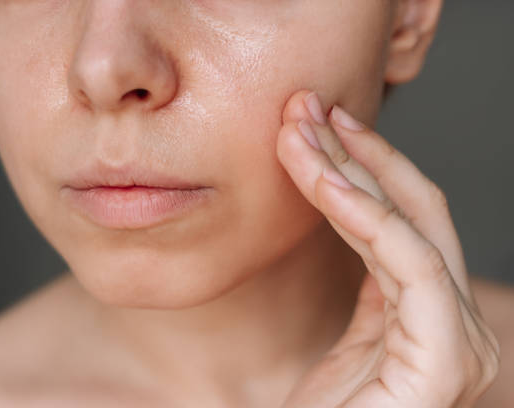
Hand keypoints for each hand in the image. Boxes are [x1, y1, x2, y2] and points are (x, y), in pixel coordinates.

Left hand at [276, 90, 500, 407]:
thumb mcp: (343, 341)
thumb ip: (362, 287)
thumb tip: (344, 214)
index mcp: (424, 317)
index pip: (404, 221)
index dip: (365, 166)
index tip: (318, 126)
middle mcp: (447, 322)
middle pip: (414, 212)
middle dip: (359, 152)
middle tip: (307, 109)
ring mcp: (450, 341)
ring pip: (410, 227)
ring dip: (353, 170)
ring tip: (302, 131)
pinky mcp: (440, 361)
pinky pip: (410, 269)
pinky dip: (369, 218)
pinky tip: (325, 180)